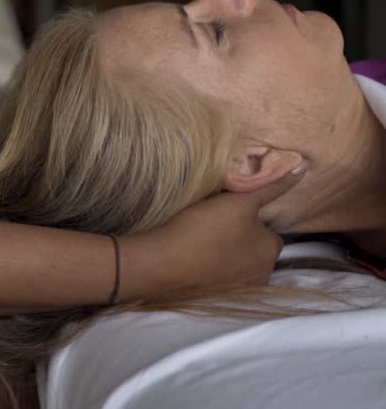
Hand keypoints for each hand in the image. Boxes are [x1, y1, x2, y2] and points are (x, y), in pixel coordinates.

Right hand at [120, 167, 304, 299]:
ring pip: (237, 266)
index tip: (224, 215)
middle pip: (253, 251)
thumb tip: (302, 168)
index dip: (247, 221)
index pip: (267, 232)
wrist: (164, 263)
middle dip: (239, 241)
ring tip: (200, 242)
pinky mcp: (218, 298)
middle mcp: (263, 274)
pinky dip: (211, 271)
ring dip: (225, 256)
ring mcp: (240, 290)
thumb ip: (270, 187)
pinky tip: (194, 259)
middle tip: (211, 227)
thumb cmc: (205, 228)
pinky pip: (220, 280)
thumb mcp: (238, 201)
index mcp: (272, 250)